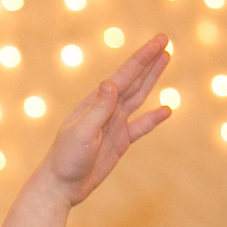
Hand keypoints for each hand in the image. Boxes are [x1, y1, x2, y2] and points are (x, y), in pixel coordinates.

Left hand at [38, 38, 172, 205]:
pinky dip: (153, 118)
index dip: (143, 57)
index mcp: (96, 102)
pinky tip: (166, 110)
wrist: (60, 186)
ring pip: (138, 97)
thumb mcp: (82, 132)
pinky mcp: (119, 143)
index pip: (125, 75)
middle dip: (150, 60)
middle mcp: (106, 109)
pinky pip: (140, 127)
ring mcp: (113, 125)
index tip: (160, 41)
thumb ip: (98, 109)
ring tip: (166, 60)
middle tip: (165, 40)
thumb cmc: (66, 158)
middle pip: (134, 80)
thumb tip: (111, 83)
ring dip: (152, 79)